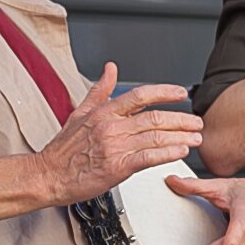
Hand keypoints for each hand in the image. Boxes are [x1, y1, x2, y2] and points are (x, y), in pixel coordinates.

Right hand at [38, 64, 205, 203]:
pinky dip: (167, 154)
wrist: (48, 175)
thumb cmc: (63, 149)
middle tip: (196, 122)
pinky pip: (148, 158)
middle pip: (155, 117)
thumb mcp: (79, 112)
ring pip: (155, 137)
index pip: (140, 95)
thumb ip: (99, 90)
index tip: (182, 93)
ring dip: (180, 137)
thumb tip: (110, 69)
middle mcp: (111, 126)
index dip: (165, 92)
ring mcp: (115, 146)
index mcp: (104, 112)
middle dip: (181, 119)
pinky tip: (180, 151)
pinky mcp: (117, 167)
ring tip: (196, 138)